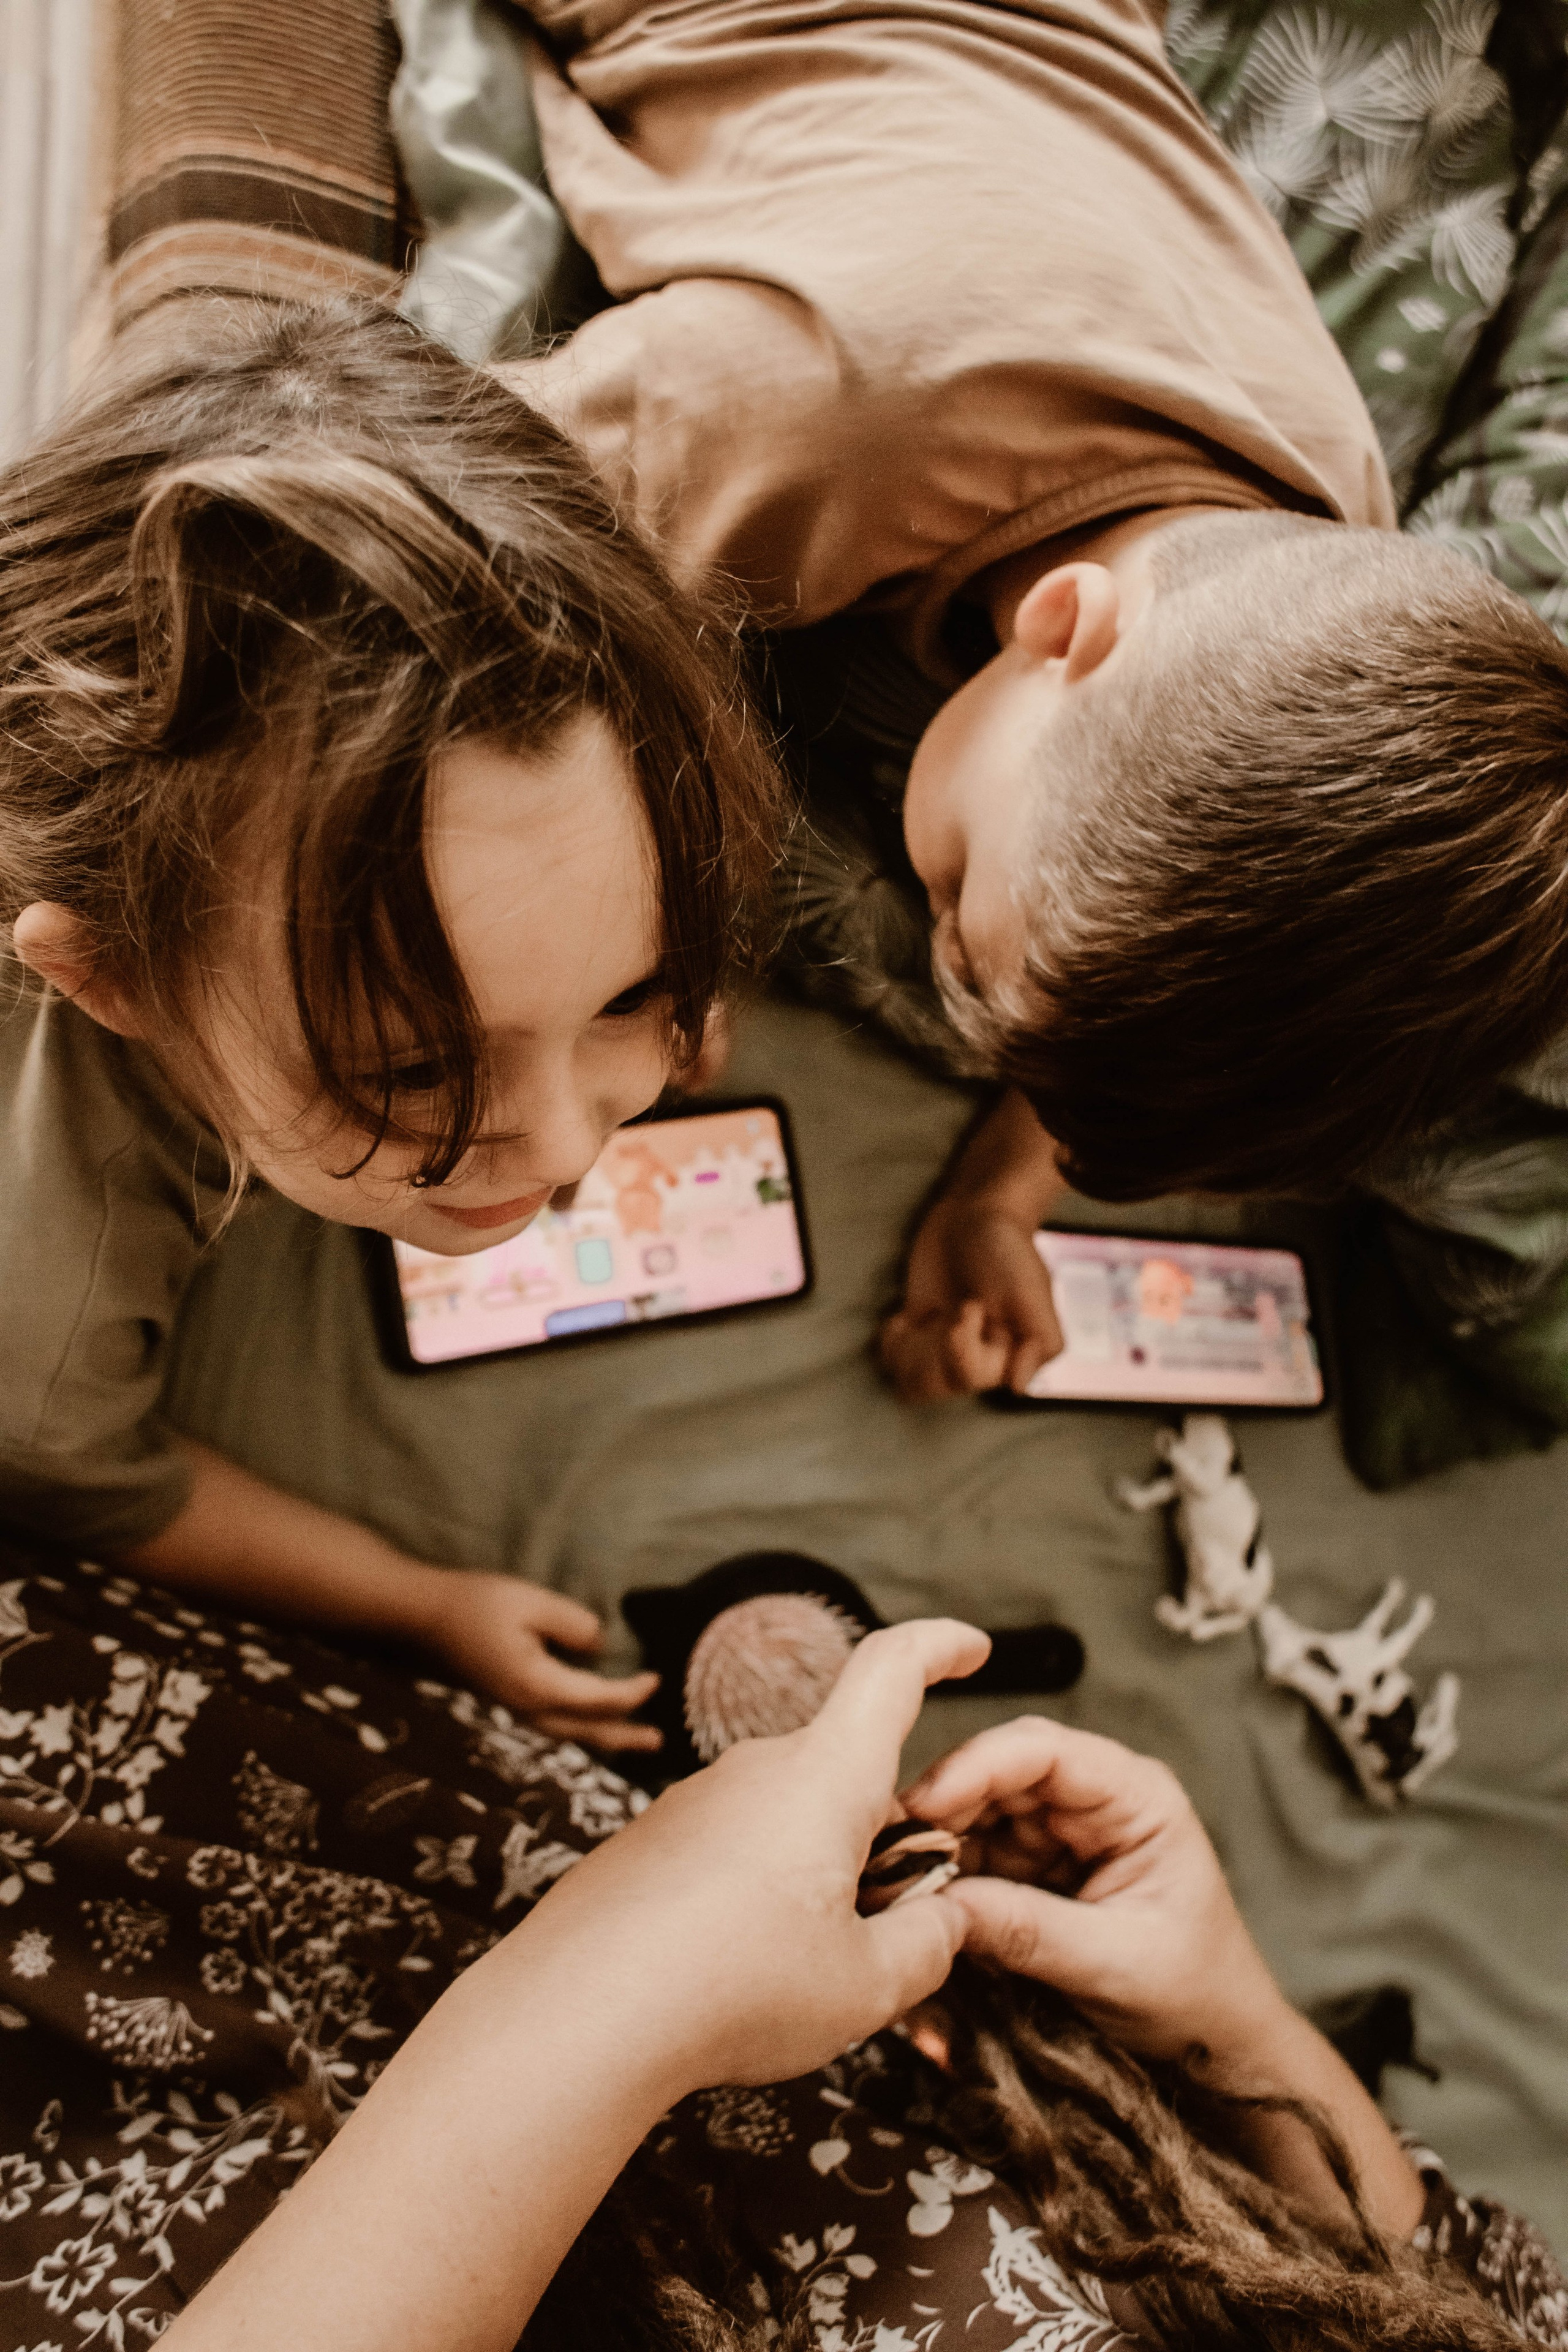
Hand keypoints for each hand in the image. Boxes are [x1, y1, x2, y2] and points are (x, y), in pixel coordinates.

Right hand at [424, 1573, 660, 1755]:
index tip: (657, 1678)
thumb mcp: (531, 1602)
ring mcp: (514, 1710)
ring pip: (568, 1735)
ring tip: (634, 1741)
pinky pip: (553, 1727)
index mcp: (537, 1686)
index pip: (598, 1699)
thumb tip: (601, 1645)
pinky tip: (590, 1724)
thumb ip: (573, 1624)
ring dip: (604, 1738)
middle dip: (624, 1735)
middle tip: (658, 1740)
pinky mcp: (507, 1703)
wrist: (424, 1619)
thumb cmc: (477, 1604)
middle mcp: (527, 1708)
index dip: (631, 1692)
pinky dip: (580, 1729)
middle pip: (586, 1730)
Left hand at [521, 1618, 991, 2087]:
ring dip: (816, 1875)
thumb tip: (942, 1918)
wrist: (576, 2014)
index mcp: (824, 1778)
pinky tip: (732, 1973)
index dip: (938, 1646)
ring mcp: (694, 1801)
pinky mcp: (649, 1841)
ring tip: (803, 1972)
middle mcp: (756, 1768)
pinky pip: (730, 1848)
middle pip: (846, 1777)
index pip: (890, 1671)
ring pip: (788, 1820)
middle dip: (883, 1842)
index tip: (970, 1646)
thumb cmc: (732, 1991)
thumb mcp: (866, 1986)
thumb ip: (926, 1944)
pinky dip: (755, 1895)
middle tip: (888, 1932)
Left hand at [881, 1194, 1062, 1400]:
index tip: (971, 1304)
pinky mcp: (920, 1334)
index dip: (960, 1346)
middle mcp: (978, 1357)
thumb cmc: (1005, 1247)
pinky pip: (897, 1365)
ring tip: (915, 1321)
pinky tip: (901, 1320)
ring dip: (906, 1354)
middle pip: (940, 1386)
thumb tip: (1019, 1388)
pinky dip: (891, 1346)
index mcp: (1007, 1353)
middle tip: (949, 1307)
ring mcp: (946, 1347)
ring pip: (914, 1386)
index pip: (972, 1378)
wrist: (974, 1214)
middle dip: (932, 1349)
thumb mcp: (1029, 1288)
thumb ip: (1039, 1340)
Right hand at [902, 1717, 1288, 2067]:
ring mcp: (1059, 1835)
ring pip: (976, 1816)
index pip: (1044, 1752)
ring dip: (934, 1848)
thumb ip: (1029, 1930)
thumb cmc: (1196, 1999)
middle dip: (942, 1810)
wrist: (1216, 2053)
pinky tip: (915, 1906)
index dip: (976, 1767)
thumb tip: (938, 1907)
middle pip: (997, 1774)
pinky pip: (975, 1860)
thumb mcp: (1117, 1964)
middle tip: (886, 1855)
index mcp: (1136, 1797)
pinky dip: (944, 1882)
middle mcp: (1094, 1801)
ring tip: (891, 1886)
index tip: (923, 1805)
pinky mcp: (1034, 1873)